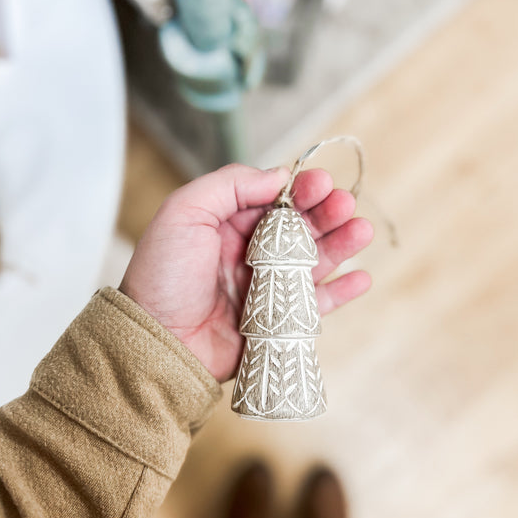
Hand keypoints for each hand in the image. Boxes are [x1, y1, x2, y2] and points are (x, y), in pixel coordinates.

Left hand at [120, 164, 372, 381]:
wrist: (157, 340)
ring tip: (360, 231)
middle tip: (345, 205)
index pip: (274, 200)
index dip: (300, 190)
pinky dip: (340, 292)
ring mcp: (266, 288)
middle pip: (300, 228)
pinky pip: (316, 305)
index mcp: (228, 224)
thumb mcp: (184, 212)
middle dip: (326, 213)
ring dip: (340, 245)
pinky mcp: (276, 321)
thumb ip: (230, 185)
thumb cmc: (163, 275)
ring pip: (313, 261)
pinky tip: (360, 277)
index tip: (321, 183)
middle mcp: (250, 253)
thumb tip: (278, 177)